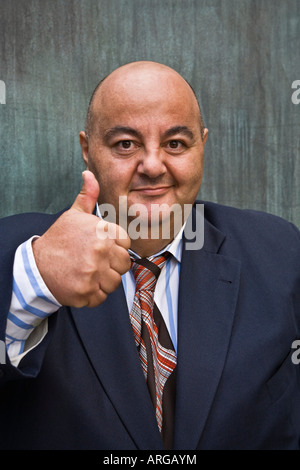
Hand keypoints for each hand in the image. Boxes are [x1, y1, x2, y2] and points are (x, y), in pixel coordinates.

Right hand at [32, 171, 130, 307]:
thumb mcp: (73, 215)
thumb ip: (87, 196)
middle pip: (123, 264)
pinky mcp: (86, 292)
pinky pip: (102, 297)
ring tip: (87, 273)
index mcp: (101, 231)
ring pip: (115, 282)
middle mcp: (100, 251)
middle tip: (93, 263)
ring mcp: (93, 272)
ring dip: (103, 281)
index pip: (125, 243)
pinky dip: (93, 294)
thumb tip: (89, 173)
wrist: (36, 266)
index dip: (114, 247)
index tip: (100, 249)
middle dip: (110, 265)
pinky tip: (81, 284)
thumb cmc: (59, 240)